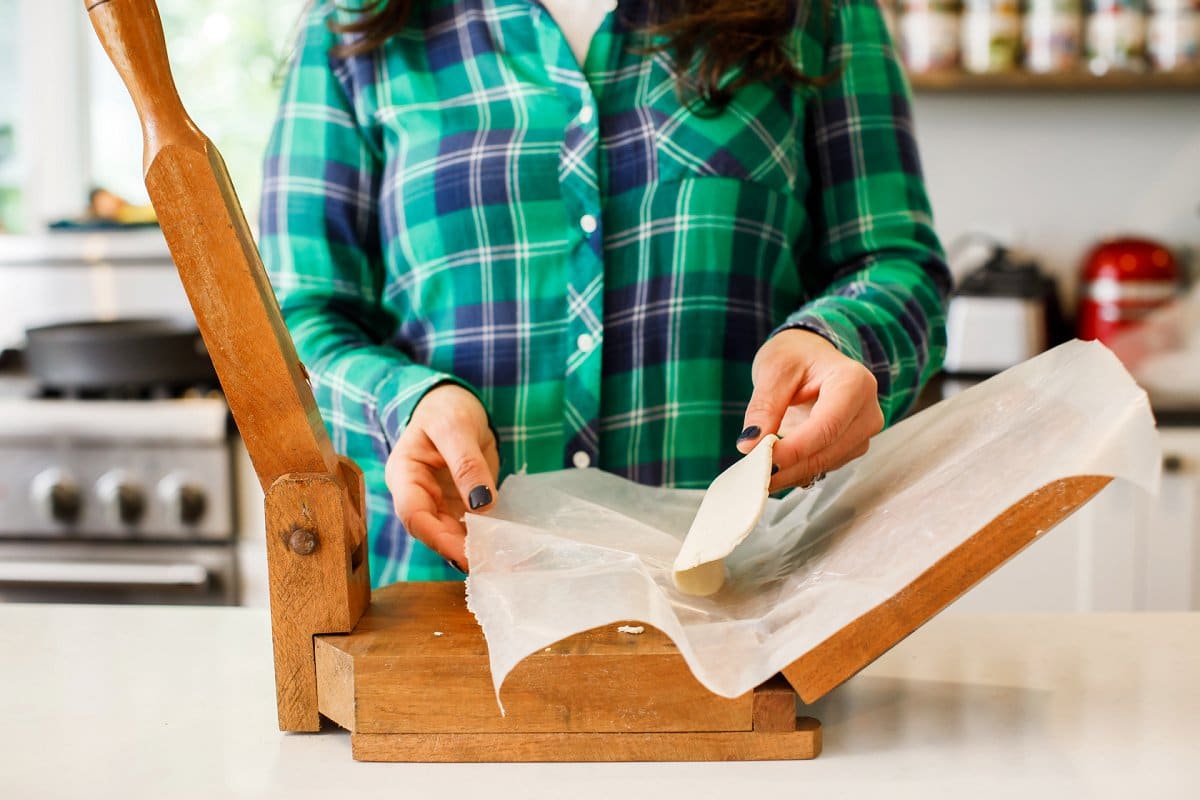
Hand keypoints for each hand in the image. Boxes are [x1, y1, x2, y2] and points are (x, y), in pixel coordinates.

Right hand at [385, 384, 499, 570]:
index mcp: (404, 474)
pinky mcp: (458, 505)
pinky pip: (469, 526)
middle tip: (492, 565)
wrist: (455, 404)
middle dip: (460, 550)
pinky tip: (505, 548)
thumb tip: (481, 504)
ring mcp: (437, 502)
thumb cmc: (446, 408)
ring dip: (475, 549)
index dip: (438, 539)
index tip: (466, 555)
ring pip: (452, 535)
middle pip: (433, 532)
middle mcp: (417, 494)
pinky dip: (485, 537)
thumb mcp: (456, 427)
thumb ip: (466, 463)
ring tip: (503, 563)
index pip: (414, 515)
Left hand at [737, 329, 883, 491]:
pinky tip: (774, 468)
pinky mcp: (852, 447)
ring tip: (757, 470)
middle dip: (789, 466)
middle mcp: (867, 410)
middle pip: (828, 450)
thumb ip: (763, 407)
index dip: (795, 449)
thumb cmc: (795, 355)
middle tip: (753, 473)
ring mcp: (863, 431)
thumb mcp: (773, 371)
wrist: (811, 356)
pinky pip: (822, 466)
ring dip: (790, 472)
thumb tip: (750, 445)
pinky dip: (796, 470)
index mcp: (854, 382)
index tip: (764, 461)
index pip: (827, 426)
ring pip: (825, 464)